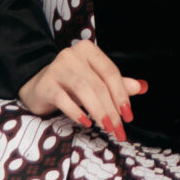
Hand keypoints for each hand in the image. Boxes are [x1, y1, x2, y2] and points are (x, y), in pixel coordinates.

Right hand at [18, 42, 146, 137]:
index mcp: (88, 50)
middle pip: (98, 83)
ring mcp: (57, 68)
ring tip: (107, 127)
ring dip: (98, 111)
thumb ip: (117, 84)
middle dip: (111, 109)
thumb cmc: (70, 83)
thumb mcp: (94, 81)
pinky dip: (76, 112)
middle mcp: (72, 55)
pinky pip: (63, 99)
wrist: (37, 85)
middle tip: (118, 128)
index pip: (110, 72)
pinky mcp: (45, 84)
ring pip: (83, 90)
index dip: (122, 95)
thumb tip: (142, 87)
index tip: (128, 116)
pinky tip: (86, 122)